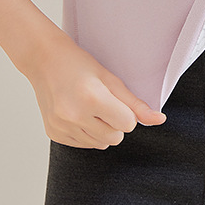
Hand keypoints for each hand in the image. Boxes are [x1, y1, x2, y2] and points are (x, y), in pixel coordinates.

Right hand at [26, 29, 165, 148]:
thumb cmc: (79, 64)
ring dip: (101, 129)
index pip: (127, 124)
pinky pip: (83, 145)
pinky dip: (86, 133)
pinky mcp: (54, 133)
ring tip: (90, 107)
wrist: (44, 60)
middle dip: (115, 123)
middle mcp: (74, 115)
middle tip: (103, 102)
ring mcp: (62, 126)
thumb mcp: (110, 78)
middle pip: (115, 138)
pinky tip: (77, 113)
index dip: (126, 112)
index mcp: (91, 98)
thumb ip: (135, 103)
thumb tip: (160, 120)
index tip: (115, 99)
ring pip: (100, 144)